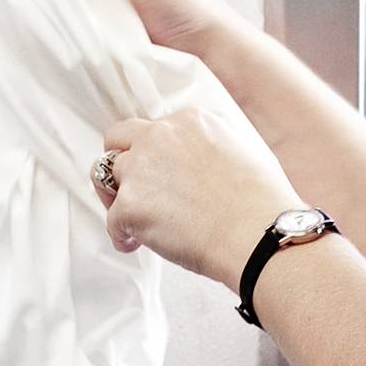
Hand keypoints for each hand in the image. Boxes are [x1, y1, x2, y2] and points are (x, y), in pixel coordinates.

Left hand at [95, 107, 296, 290]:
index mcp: (189, 121)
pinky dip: (120, 234)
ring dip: (114, 196)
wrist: (260, 234)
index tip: (162, 175)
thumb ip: (211, 147)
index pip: (155, 128)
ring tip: (128, 219)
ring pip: (104, 175)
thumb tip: (199, 164)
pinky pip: (111, 220)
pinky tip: (134, 244)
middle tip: (129, 188)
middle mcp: (159, 136)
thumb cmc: (262, 203)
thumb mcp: (242, 151)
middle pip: (118, 138)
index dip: (154, 154)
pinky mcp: (130, 204)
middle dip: (120, 161)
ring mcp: (141, 169)